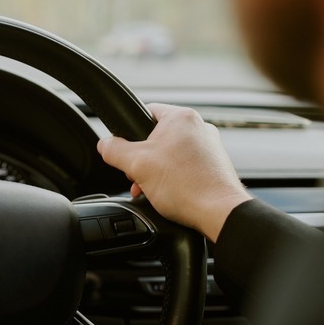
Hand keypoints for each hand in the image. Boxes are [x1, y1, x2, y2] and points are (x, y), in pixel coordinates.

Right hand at [96, 103, 250, 241]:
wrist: (218, 212)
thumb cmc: (186, 186)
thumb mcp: (135, 165)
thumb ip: (114, 150)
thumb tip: (105, 145)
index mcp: (181, 117)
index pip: (145, 111)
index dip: (129, 132)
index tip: (125, 149)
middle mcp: (199, 127)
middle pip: (156, 136)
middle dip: (141, 159)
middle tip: (137, 176)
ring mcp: (209, 146)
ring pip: (169, 153)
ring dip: (154, 171)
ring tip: (151, 188)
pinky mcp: (213, 164)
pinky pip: (184, 165)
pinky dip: (172, 178)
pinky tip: (167, 193)